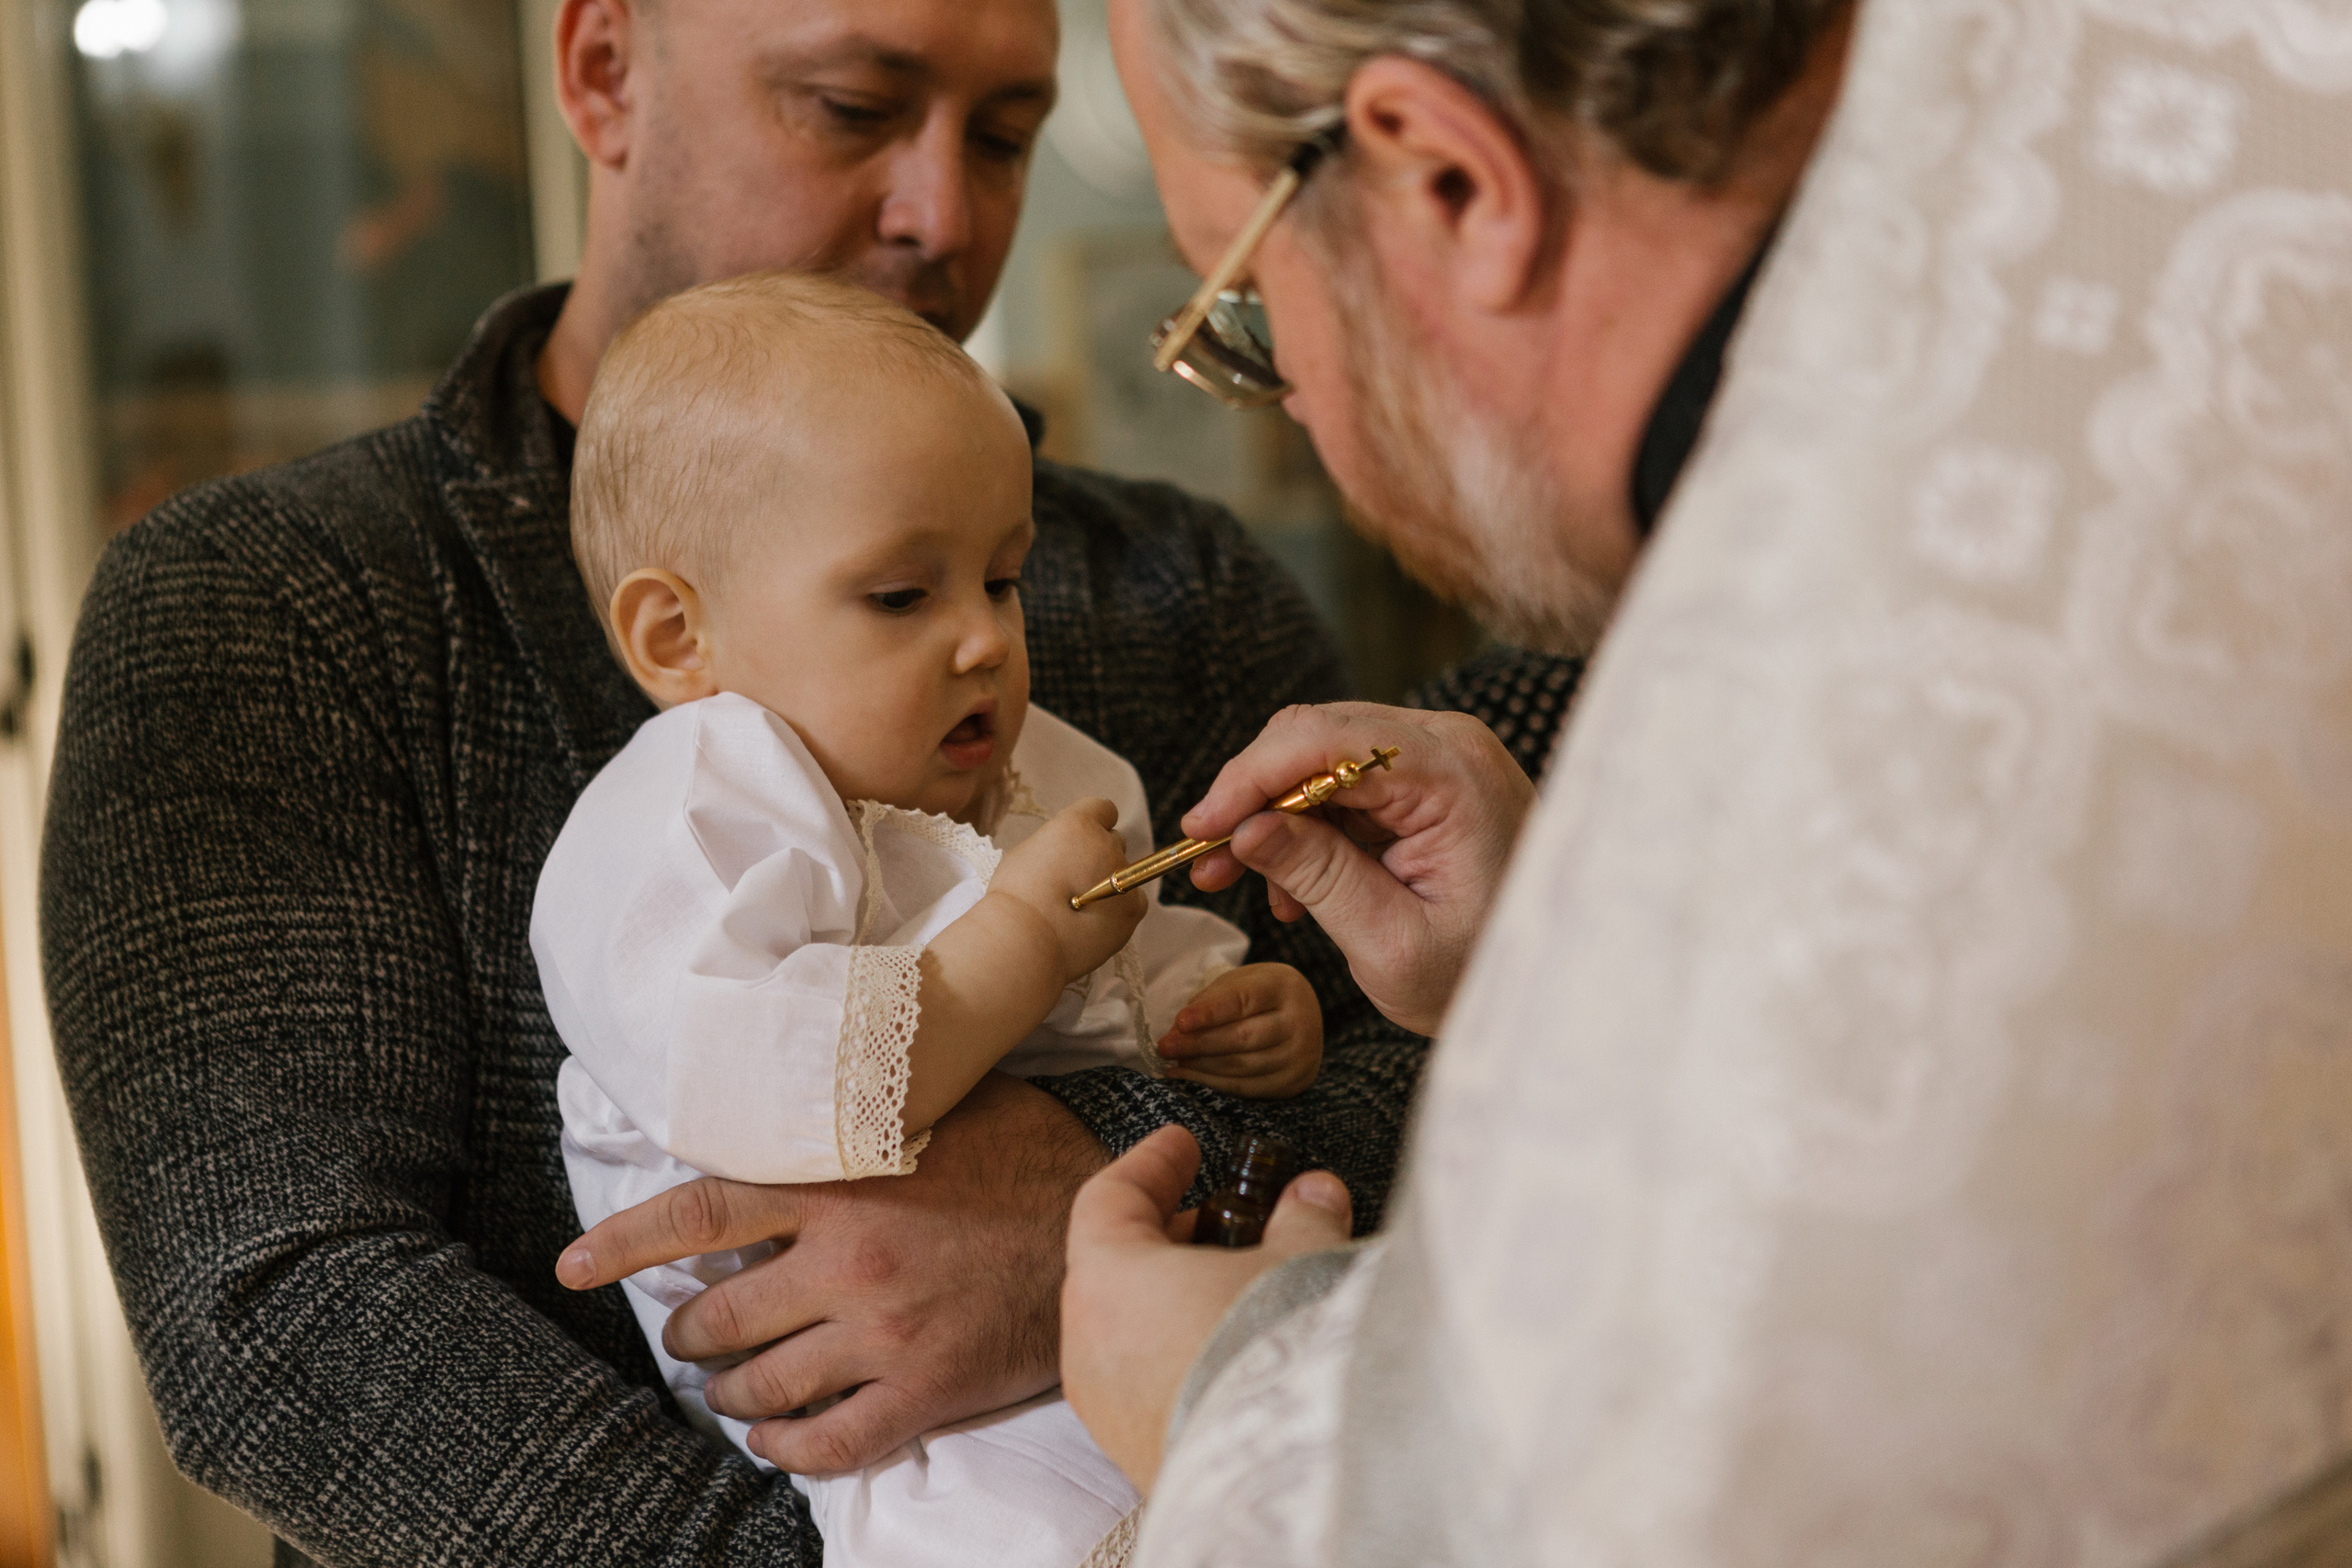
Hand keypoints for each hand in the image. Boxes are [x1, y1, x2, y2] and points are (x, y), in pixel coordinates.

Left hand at [556, 1074, 1107, 1472]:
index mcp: (841, 1185)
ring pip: (758, 1385)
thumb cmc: (1029, 1155)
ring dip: (726, 1389)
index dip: (623, 1243)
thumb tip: (813, 1059)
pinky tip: (773, 1435)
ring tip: (726, 1383)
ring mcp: (882, 1335)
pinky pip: (825, 1442)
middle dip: (688, 1328)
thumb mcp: (948, 1098)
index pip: (700, 1215)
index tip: (573, 1265)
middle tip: (692, 1327)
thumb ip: (869, 1097)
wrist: (1111, 1233)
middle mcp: (847, 1263)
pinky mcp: (923, 1391)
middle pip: (715, 1316)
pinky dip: (783, 1446)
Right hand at [992, 797, 1147, 980]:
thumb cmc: (1015, 899)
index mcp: (1078, 825)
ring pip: (1124, 872)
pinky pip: (1134, 899)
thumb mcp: (1025, 855)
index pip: (1102, 809)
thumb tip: (1065, 856)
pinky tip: (1098, 921)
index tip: (1082, 842)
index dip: (1093, 824)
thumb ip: (1055, 847)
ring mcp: (1124, 876)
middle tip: (1075, 881)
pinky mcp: (1135, 907)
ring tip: (1084, 908)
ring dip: (1110, 882)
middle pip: (1113, 841)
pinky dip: (1121, 907)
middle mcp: (1106, 843)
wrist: (1025, 941)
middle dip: (1098, 856)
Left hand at [1061, 1126, 1352, 1490]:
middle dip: (1170, 1237)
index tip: (1183, 1145)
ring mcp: (1106, 1409)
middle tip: (1223, 1219)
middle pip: (1114, 1267)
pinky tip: (1241, 1352)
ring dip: (1177, 1300)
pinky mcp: (1136, 1453)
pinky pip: (1147, 1383)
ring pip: (1130, 1330)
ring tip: (1245, 1288)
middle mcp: (1088, 1344)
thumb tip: (1314, 1193)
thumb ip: (1303, 1219)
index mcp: (1107, 1279)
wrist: (1287, 1476)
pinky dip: (1183, 1352)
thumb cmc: (1274, 1350)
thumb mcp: (1297, 1261)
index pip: (1107, 1199)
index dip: (1149, 1165)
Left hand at [1156, 962, 1321, 1096]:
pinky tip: (1189, 1076)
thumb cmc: (1259, 996)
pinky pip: (1247, 1088)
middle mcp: (1301, 1021)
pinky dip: (1213, 1084)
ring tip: (1173, 1062)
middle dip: (1198, 1044)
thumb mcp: (1237, 984)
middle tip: (1165, 1047)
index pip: (1244, 1001)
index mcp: (1283, 987)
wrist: (1301, 1016)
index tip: (1180, 1022)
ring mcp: (1301, 1055)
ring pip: (1242, 1066)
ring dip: (1201, 1067)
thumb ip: (1209, 1003)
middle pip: (1243, 1037)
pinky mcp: (1294, 1081)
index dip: (1210, 1013)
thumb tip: (1178, 1032)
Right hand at [1183, 703, 1533, 1035]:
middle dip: (1252, 797)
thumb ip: (1319, 878)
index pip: (1325, 741)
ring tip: (1236, 878)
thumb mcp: (1391, 944)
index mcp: (1453, 775)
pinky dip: (1309, 826)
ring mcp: (1445, 758)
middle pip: (1317, 737)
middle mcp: (1451, 744)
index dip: (1249, 778)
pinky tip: (1293, 887)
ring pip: (1323, 759)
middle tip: (1208, 860)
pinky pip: (1348, 784)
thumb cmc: (1486, 976)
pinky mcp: (1435, 781)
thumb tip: (1247, 828)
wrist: (1558, 990)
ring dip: (1274, 815)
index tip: (1201, 827)